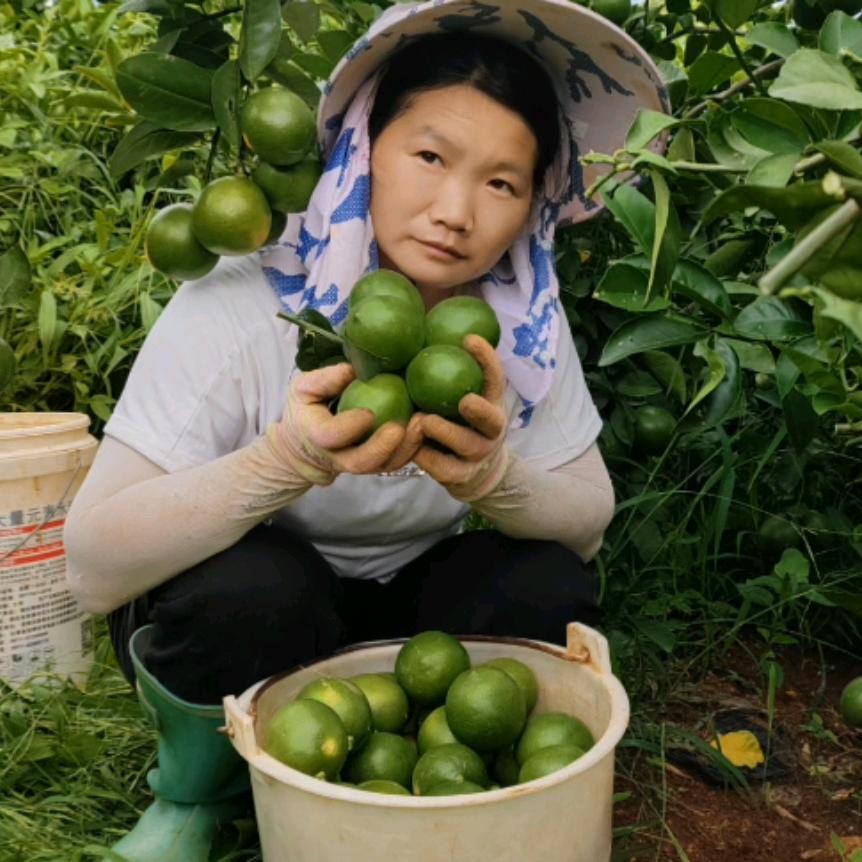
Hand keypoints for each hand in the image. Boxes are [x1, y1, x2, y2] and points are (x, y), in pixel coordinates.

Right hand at [267, 363, 422, 483]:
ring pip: (382, 467)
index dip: (349, 427)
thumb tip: (355, 369)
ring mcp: (357, 464)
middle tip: (400, 427)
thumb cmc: (306, 410)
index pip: (330, 436)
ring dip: (405, 449)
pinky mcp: (375, 465)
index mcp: (316, 434)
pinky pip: (395, 464)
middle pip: (360, 463)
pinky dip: (412, 449)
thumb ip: (325, 379)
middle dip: (383, 447)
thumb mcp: (304, 388)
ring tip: (421, 425)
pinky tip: (425, 428)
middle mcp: (337, 456)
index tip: (368, 412)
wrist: (305, 445)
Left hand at [413, 335, 509, 501]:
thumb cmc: (459, 423)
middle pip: (492, 420)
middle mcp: (491, 430)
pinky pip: (443, 467)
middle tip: (463, 400)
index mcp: (492, 404)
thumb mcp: (460, 399)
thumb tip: (413, 331)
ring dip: (444, 432)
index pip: (496, 379)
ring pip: (465, 445)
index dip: (487, 360)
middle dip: (479, 410)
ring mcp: (478, 455)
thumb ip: (446, 375)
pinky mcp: (461, 476)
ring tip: (423, 420)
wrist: (476, 474)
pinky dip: (426, 457)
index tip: (470, 339)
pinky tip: (412, 448)